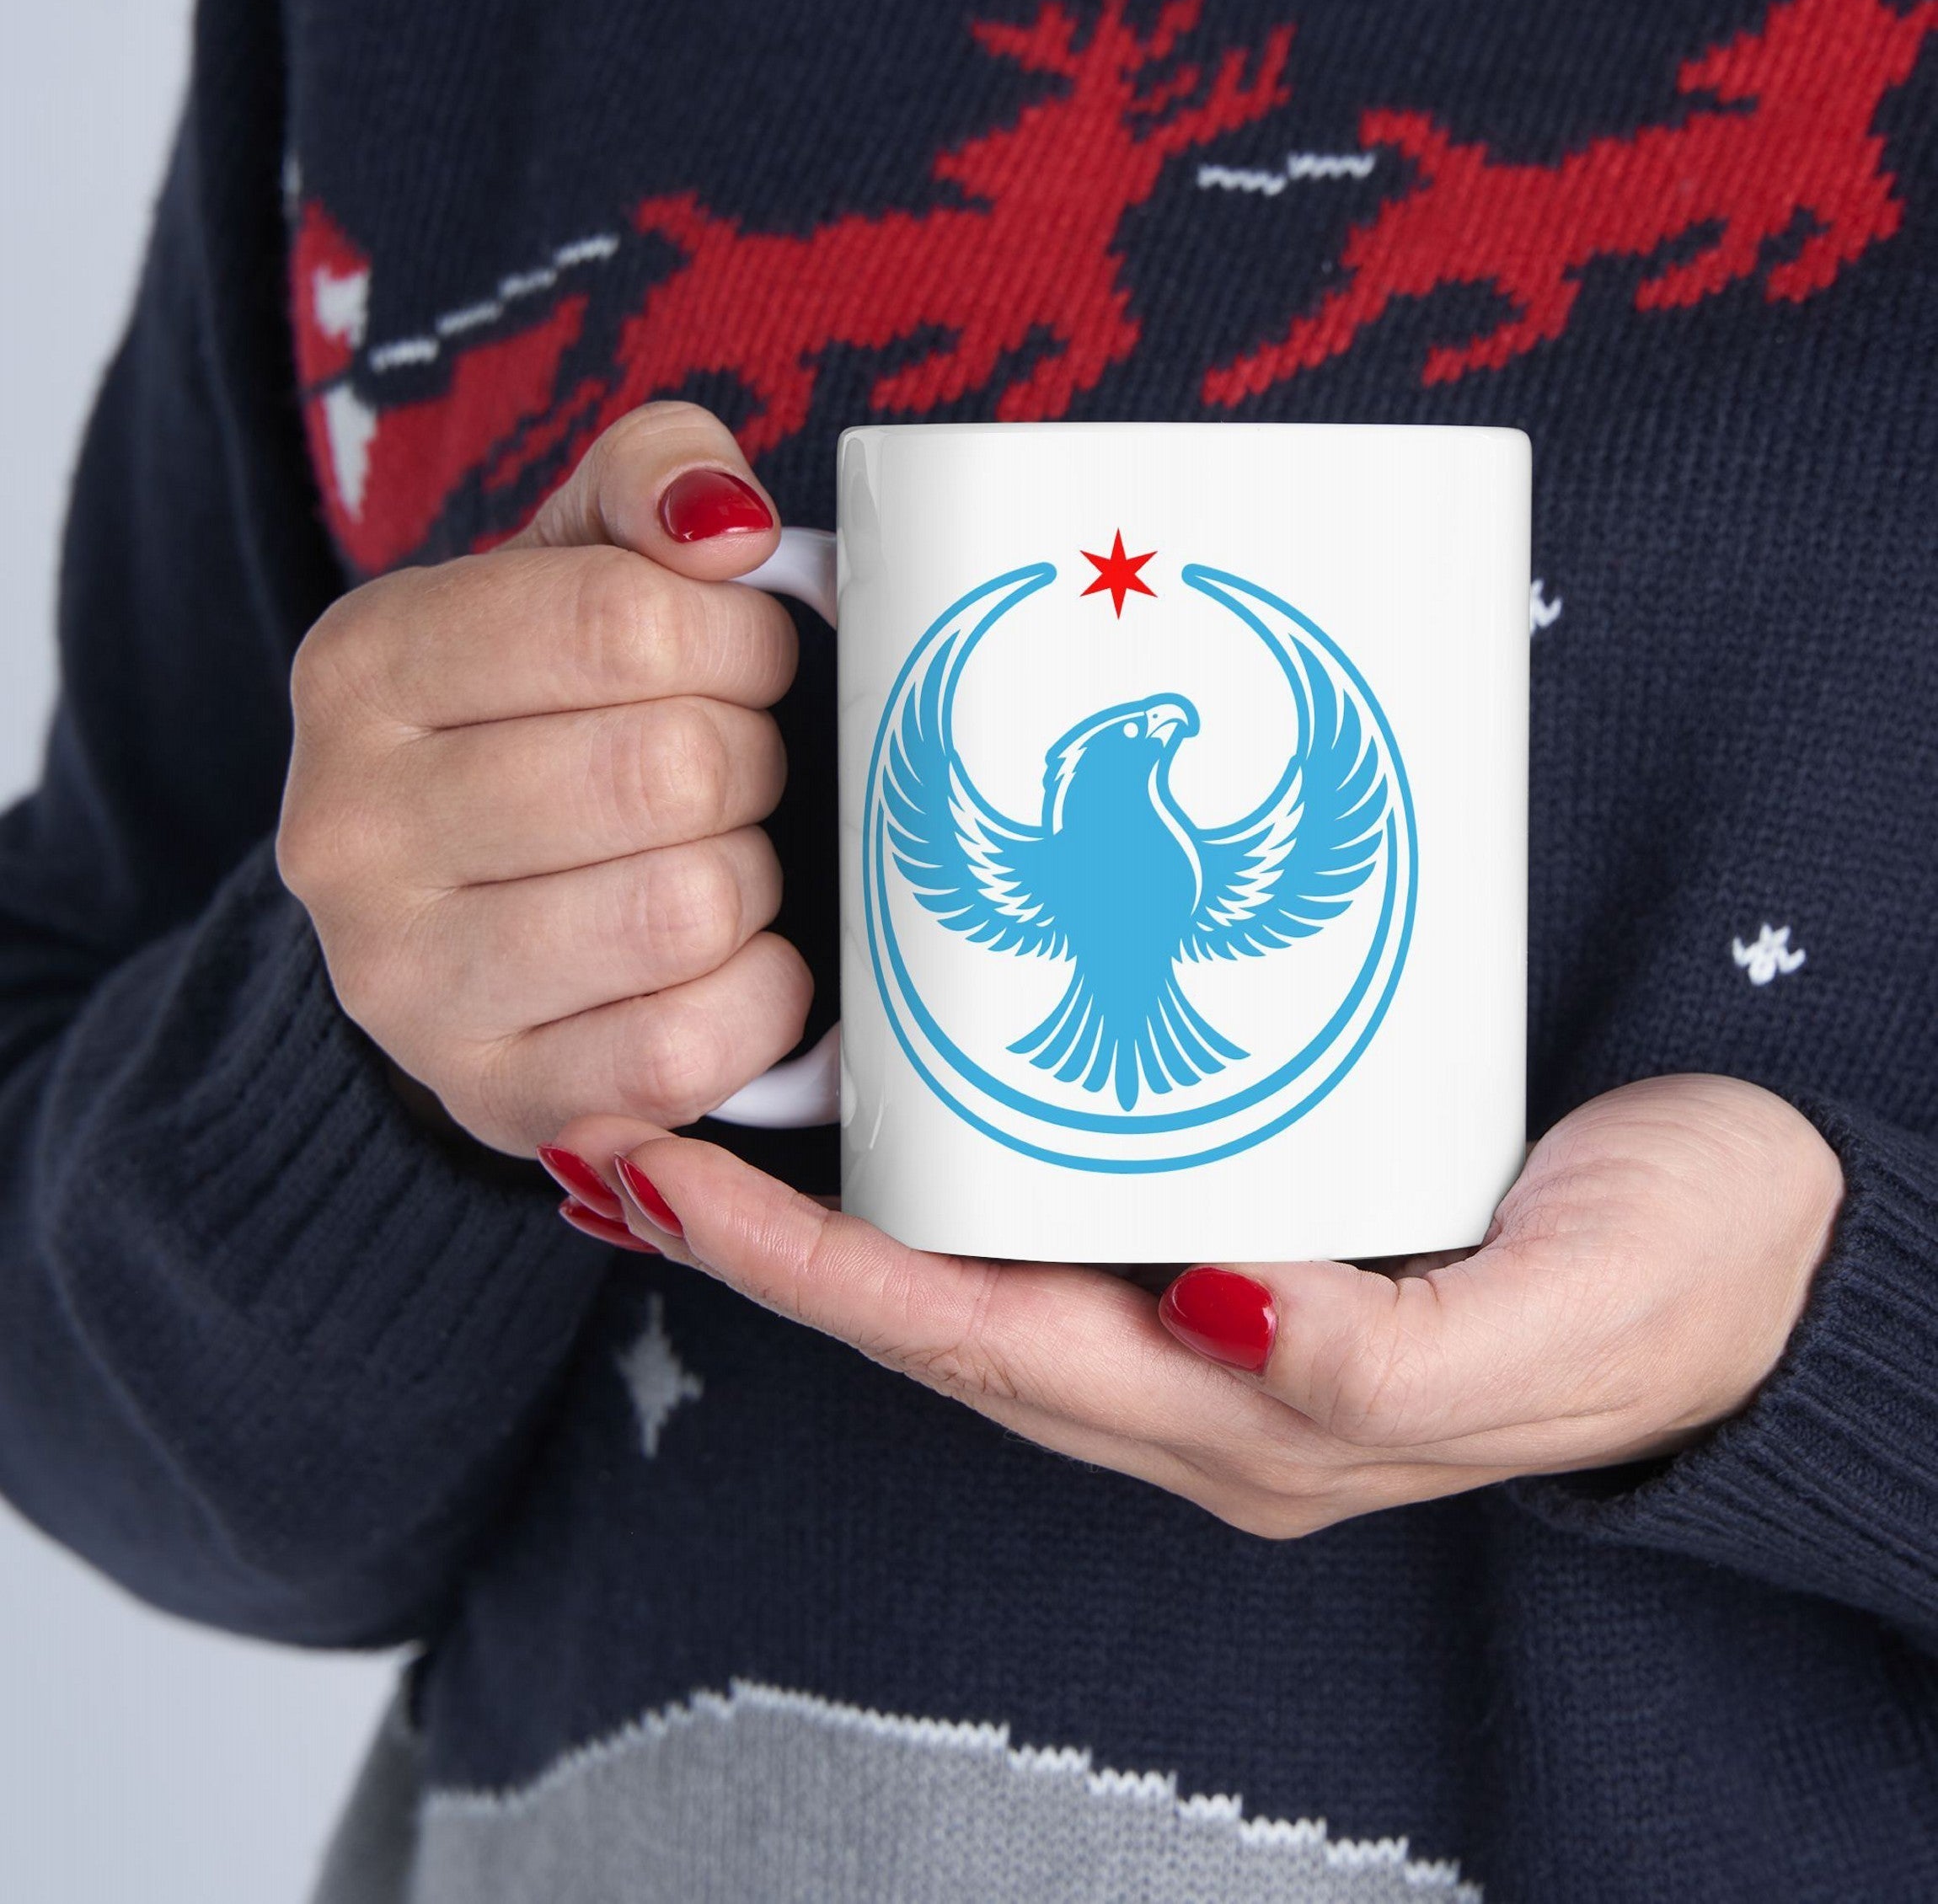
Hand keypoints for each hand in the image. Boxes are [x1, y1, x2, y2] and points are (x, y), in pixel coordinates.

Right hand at [278, 402, 809, 1155]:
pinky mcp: (494, 1098)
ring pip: (687, 909)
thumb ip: (652, 481)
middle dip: (751, 762)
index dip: (741, 640)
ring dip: (752, 879)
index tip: (747, 661)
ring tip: (719, 860)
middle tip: (734, 771)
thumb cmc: (548, 720)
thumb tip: (727, 523)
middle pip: (670, 770)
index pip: (625, 621)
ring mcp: (405, 985)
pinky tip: (733, 962)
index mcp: (364, 666)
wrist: (462, 916)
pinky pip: (688, 1049)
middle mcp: (349, 830)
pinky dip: (759, 998)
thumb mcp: (575, 564)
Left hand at [547, 1075, 1843, 1534]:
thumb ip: (1390, 1358)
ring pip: (979, 1269)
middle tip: (624, 1130)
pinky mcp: (1252, 1229)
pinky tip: (899, 1105)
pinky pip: (1057, 1215)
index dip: (811, 1275)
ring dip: (835, 1212)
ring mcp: (1216, 1312)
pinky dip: (950, 1171)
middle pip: (937, 1316)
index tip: (664, 1180)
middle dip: (769, 1246)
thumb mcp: (1561, 1322)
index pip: (978, 1348)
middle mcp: (1201, 1378)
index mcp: (1252, 1420)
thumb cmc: (1682, 1285)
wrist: (1778, 1246)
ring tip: (707, 1114)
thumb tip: (1221, 1311)